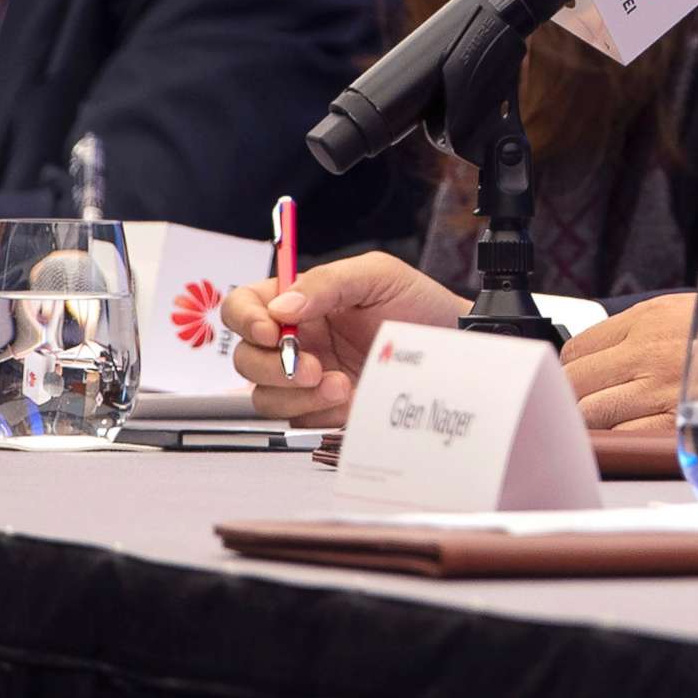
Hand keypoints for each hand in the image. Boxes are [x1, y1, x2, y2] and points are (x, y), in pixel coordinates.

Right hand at [220, 251, 467, 426]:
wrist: (453, 346)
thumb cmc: (417, 304)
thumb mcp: (376, 276)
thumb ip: (328, 282)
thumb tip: (282, 305)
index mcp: (299, 302)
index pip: (244, 307)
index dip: (245, 319)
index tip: (271, 331)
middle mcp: (296, 340)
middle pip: (245, 357)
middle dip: (273, 366)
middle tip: (314, 367)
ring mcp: (306, 379)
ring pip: (264, 395)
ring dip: (297, 394)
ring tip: (342, 385)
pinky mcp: (322, 410)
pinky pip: (297, 421)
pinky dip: (319, 414)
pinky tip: (351, 400)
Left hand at [560, 294, 697, 433]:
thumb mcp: (677, 311)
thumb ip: (633, 327)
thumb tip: (597, 349)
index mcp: (645, 321)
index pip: (576, 348)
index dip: (570, 367)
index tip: (577, 376)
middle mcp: (647, 353)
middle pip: (576, 381)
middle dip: (575, 393)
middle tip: (587, 399)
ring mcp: (659, 390)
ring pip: (592, 412)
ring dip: (595, 418)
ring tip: (609, 417)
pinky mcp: (675, 422)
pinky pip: (623, 435)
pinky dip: (621, 436)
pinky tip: (631, 429)